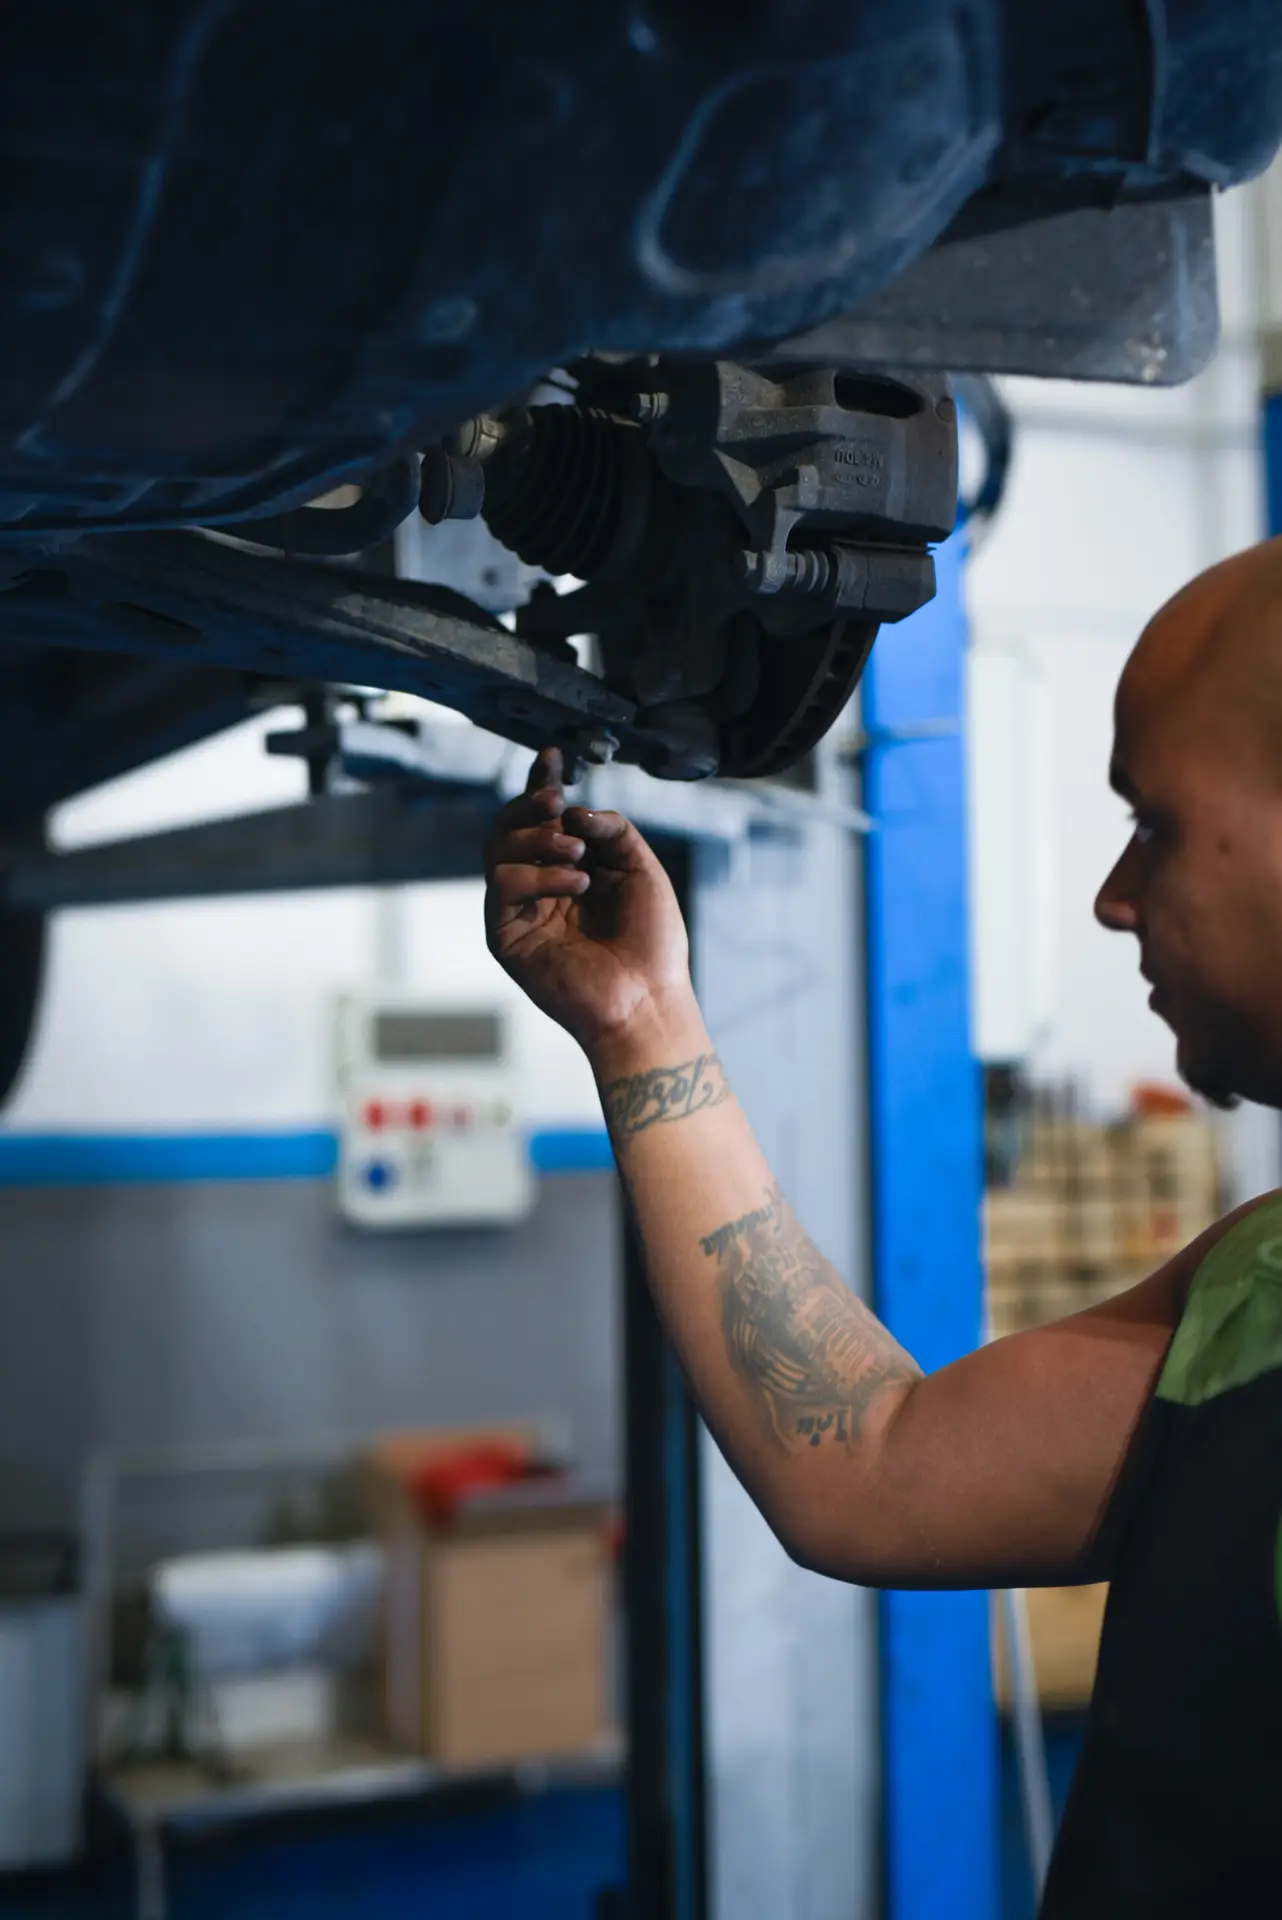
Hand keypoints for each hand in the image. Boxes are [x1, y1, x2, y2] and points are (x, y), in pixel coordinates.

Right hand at [484, 747, 696, 1057]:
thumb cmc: (652, 942)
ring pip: (497, 848)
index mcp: (572, 867)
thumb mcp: (642, 869)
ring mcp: (520, 909)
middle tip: (556, 803)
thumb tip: (573, 809)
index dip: (543, 783)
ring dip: (535, 839)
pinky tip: (574, 884)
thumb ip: (613, 829)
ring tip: (577, 854)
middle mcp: (541, 884)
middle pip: (510, 826)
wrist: (646, 999)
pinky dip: (537, 873)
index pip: (545, 817)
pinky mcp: (506, 933)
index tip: (552, 756)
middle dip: (530, 804)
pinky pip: (503, 883)